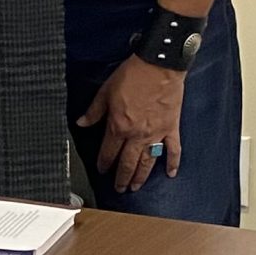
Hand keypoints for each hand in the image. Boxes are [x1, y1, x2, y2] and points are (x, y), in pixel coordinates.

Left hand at [80, 57, 184, 193]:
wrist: (158, 66)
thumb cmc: (132, 76)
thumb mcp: (105, 92)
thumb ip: (94, 111)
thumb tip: (82, 123)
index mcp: (119, 126)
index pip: (108, 152)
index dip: (104, 163)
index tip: (102, 171)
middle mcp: (137, 134)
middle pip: (127, 162)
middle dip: (121, 177)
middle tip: (119, 189)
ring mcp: (156, 133)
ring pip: (148, 161)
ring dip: (141, 176)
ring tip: (135, 187)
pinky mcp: (171, 128)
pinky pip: (173, 150)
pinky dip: (173, 163)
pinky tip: (171, 174)